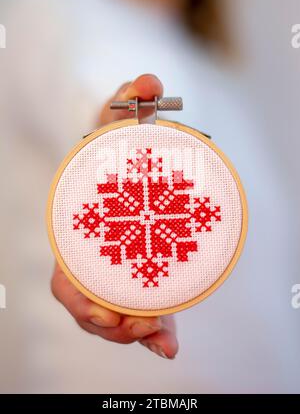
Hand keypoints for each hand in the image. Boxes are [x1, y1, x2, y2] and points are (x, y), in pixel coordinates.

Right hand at [51, 74, 177, 359]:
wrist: (121, 163)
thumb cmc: (114, 146)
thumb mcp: (118, 120)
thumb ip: (130, 99)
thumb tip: (149, 81)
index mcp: (79, 231)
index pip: (68, 277)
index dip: (81, 300)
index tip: (106, 314)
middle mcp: (92, 255)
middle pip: (91, 308)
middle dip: (114, 327)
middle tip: (148, 327)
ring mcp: (115, 267)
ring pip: (115, 315)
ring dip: (137, 333)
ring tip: (164, 337)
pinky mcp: (138, 274)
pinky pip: (139, 308)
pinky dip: (153, 330)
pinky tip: (170, 342)